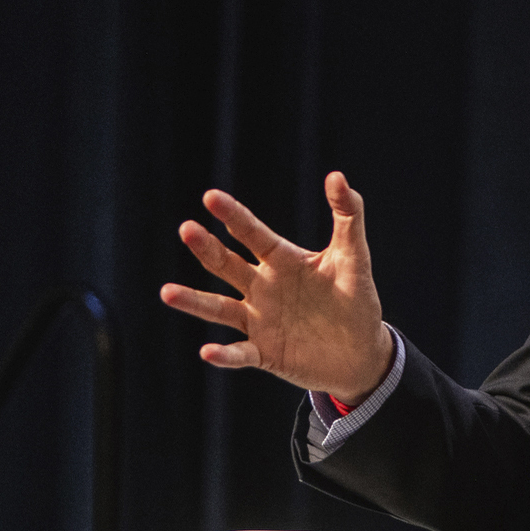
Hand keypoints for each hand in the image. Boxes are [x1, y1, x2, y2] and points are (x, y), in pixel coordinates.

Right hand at [160, 172, 395, 400]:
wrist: (362, 352)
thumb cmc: (355, 301)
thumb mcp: (354, 258)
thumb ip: (347, 216)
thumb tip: (337, 176)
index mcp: (281, 261)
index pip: (252, 234)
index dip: (234, 216)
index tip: (211, 196)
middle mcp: (262, 287)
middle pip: (227, 265)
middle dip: (207, 248)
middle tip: (187, 229)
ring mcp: (259, 320)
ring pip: (219, 308)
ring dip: (194, 300)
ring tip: (167, 293)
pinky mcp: (264, 352)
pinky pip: (239, 353)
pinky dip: (224, 354)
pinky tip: (208, 352)